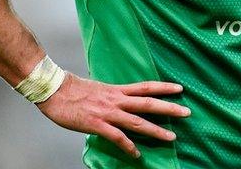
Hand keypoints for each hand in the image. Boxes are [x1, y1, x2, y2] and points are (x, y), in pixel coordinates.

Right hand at [37, 73, 189, 158]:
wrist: (54, 90)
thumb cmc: (72, 89)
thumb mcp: (98, 88)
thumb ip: (111, 95)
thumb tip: (120, 99)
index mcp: (117, 90)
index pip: (146, 87)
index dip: (164, 87)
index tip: (180, 88)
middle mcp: (116, 100)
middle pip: (148, 103)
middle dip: (169, 108)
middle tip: (187, 112)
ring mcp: (108, 112)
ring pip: (137, 121)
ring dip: (156, 130)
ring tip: (171, 137)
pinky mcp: (97, 124)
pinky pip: (117, 137)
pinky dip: (128, 146)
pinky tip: (137, 154)